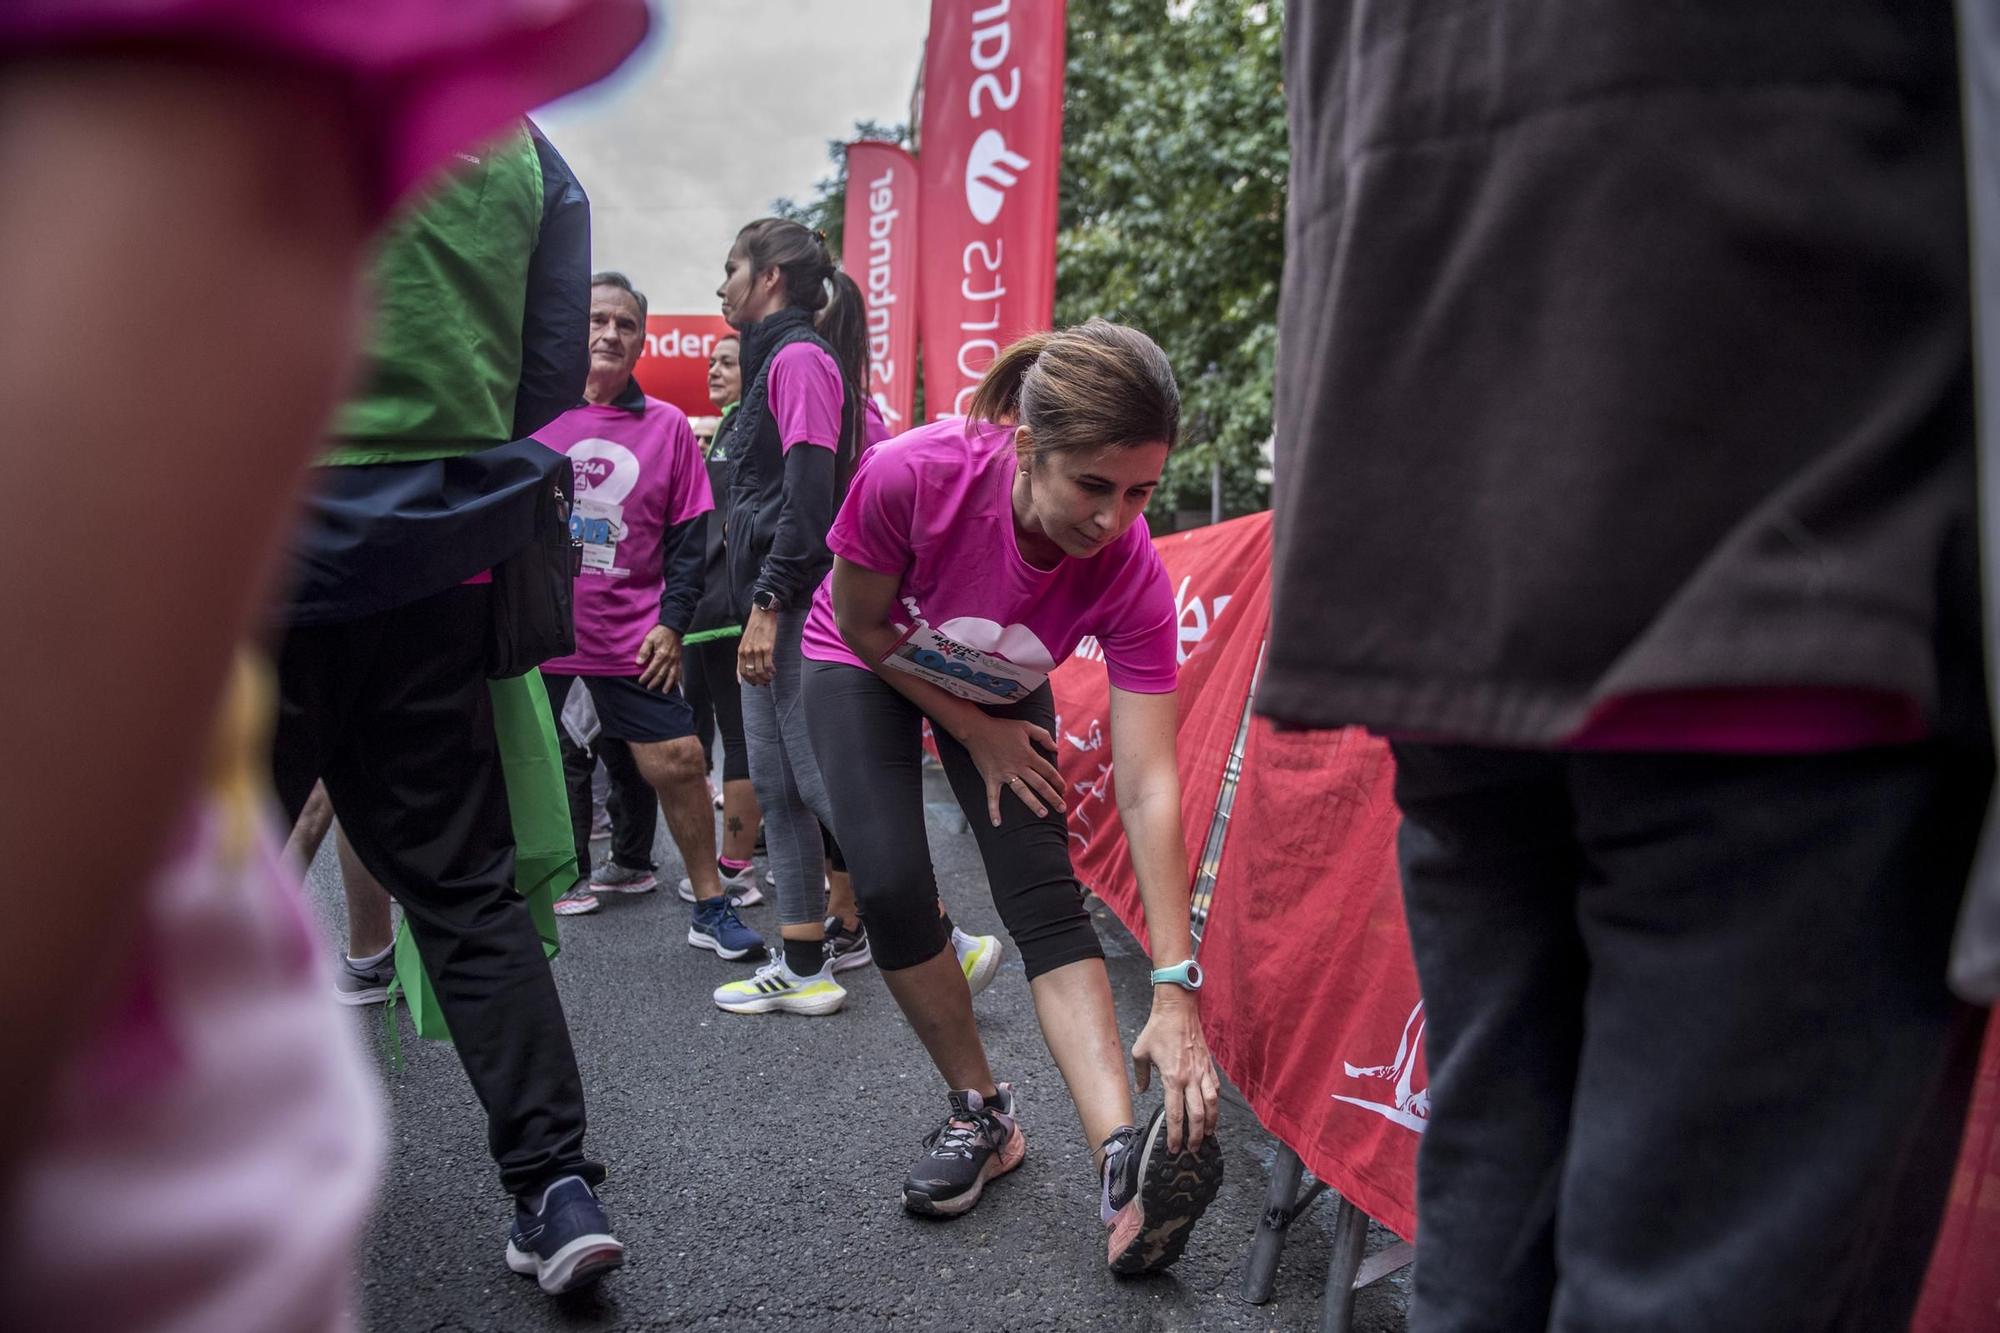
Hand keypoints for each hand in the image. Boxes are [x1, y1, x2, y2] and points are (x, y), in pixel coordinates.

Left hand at [635, 624, 681, 691]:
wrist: (673, 627)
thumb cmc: (660, 632)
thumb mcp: (649, 639)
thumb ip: (644, 651)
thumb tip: (639, 662)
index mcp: (661, 655)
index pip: (652, 669)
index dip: (646, 676)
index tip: (641, 681)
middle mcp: (669, 659)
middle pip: (662, 674)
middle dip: (655, 682)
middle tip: (649, 687)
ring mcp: (676, 660)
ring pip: (672, 675)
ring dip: (668, 684)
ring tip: (664, 691)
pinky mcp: (680, 659)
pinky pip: (679, 671)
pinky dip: (678, 678)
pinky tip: (675, 684)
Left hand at [738, 606, 776, 686]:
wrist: (762, 614)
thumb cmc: (755, 626)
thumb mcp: (745, 640)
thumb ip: (744, 654)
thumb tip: (744, 668)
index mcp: (741, 650)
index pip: (741, 671)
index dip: (748, 680)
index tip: (754, 683)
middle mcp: (747, 651)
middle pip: (751, 674)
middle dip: (758, 681)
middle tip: (764, 682)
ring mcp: (757, 650)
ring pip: (760, 672)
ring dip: (766, 677)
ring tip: (770, 677)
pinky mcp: (767, 648)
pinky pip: (768, 665)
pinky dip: (771, 671)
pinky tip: (774, 671)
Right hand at [958, 712, 1064, 825]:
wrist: (977, 730)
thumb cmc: (1002, 727)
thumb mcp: (1026, 726)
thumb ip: (1043, 736)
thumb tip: (1055, 749)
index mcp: (1028, 755)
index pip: (1048, 771)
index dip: (1058, 781)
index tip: (1064, 790)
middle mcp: (1018, 766)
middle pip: (1039, 784)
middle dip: (1052, 796)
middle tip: (1062, 808)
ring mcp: (1004, 774)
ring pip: (1022, 791)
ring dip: (1033, 804)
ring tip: (1043, 814)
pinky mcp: (991, 778)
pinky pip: (992, 797)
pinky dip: (994, 810)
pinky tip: (997, 823)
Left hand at [1131, 987, 1218, 1152]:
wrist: (1178, 1009)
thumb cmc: (1158, 1029)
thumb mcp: (1140, 1052)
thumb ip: (1141, 1075)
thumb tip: (1141, 1090)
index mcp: (1172, 1078)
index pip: (1175, 1114)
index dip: (1175, 1134)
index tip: (1174, 1147)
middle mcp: (1190, 1078)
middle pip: (1197, 1115)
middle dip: (1196, 1135)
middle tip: (1193, 1149)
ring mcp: (1203, 1072)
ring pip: (1212, 1105)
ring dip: (1211, 1123)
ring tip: (1208, 1135)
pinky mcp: (1210, 1065)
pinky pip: (1216, 1089)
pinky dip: (1216, 1104)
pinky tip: (1213, 1111)